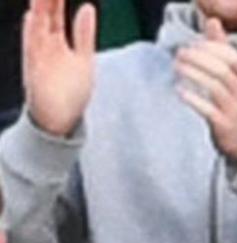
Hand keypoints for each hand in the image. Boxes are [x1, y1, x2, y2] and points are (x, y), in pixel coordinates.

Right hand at [22, 0, 96, 137]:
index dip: (56, 0)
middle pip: (44, 18)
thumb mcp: (83, 57)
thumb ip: (84, 34)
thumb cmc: (71, 89)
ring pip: (37, 29)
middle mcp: (44, 47)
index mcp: (55, 43)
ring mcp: (39, 59)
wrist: (61, 119)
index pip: (54, 15)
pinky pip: (33, 50)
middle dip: (46, 1)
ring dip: (38, 11)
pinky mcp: (36, 72)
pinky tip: (33, 18)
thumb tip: (87, 7)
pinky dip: (32, 34)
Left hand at [175, 18, 236, 161]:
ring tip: (176, 67)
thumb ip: (222, 47)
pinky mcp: (224, 125)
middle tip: (179, 54)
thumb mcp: (234, 74)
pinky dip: (193, 99)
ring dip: (194, 75)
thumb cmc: (235, 99)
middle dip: (199, 60)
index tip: (192, 45)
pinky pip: (209, 110)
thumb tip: (212, 20)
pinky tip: (179, 91)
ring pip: (215, 88)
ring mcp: (235, 110)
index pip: (231, 57)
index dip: (211, 49)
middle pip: (222, 71)